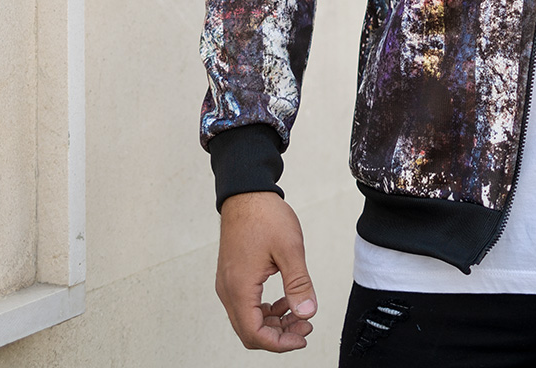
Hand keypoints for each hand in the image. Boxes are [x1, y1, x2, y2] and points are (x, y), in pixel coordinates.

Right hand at [215, 191, 316, 351]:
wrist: (246, 193)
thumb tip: (307, 313)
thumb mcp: (289, 249)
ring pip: (247, 320)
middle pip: (249, 332)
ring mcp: (228, 284)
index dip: (280, 343)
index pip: (255, 334)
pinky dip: (265, 309)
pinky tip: (285, 300)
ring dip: (273, 322)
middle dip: (279, 335)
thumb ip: (298, 284)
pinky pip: (245, 305)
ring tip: (299, 312)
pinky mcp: (232, 276)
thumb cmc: (265, 216)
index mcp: (239, 288)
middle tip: (305, 324)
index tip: (303, 336)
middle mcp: (228, 290)